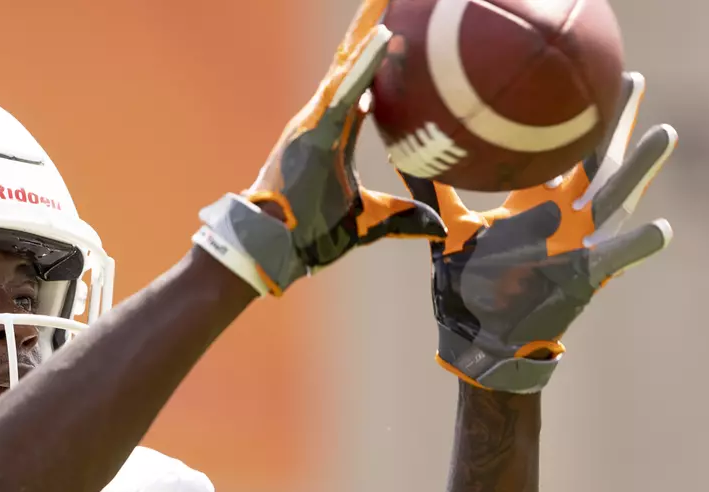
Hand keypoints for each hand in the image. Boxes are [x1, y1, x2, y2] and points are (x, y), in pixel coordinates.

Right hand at [192, 0, 443, 296]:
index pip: (363, 85)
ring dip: (367, 30)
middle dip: (369, 27)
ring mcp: (315, 120)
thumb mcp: (366, 222)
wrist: (272, 246)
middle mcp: (323, 118)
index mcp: (335, 133)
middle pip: (352, 63)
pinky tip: (384, 36)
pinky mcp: (314, 129)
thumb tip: (436, 227)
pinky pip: (345, 88)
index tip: (397, 34)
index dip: (377, 58)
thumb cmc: (309, 234)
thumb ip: (400, 218)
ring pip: (346, 65)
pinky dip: (363, 63)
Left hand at [401, 73, 677, 391]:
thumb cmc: (467, 288)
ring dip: (639, 168)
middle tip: (631, 80)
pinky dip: (638, 245)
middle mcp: (562, 218)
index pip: (559, 152)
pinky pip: (615, 258)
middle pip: (595, 161)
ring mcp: (578, 244)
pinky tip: (661, 228)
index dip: (568, 120)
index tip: (574, 84)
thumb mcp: (450, 231)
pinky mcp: (584, 277)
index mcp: (533, 203)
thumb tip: (405, 152)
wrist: (478, 339)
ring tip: (664, 133)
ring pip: (614, 197)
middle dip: (614, 123)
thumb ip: (434, 192)